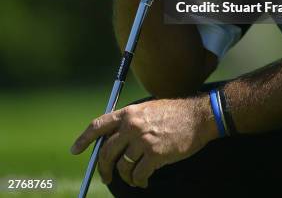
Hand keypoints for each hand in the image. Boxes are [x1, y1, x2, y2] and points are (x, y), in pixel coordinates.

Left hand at [70, 96, 217, 187]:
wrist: (197, 117)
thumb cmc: (173, 114)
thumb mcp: (147, 110)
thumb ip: (129, 123)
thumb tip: (111, 143)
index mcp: (128, 113)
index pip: (98, 125)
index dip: (84, 139)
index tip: (75, 150)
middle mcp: (132, 126)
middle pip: (106, 152)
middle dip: (104, 168)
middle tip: (106, 177)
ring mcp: (143, 140)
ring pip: (122, 166)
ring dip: (126, 176)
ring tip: (134, 177)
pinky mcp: (155, 155)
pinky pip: (138, 175)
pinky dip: (139, 181)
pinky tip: (144, 180)